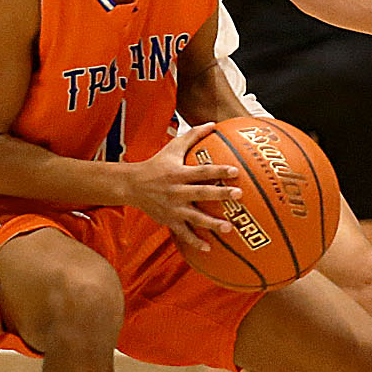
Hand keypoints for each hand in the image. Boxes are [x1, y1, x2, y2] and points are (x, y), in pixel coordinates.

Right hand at [126, 126, 241, 249]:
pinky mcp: (169, 221)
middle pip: (201, 193)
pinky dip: (195, 241)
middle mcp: (177, 191)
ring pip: (195, 217)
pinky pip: (184, 233)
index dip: (218, 170)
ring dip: (212, 223)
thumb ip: (192, 136)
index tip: (235, 171)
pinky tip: (208, 248)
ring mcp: (173, 208)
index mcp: (179, 173)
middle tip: (239, 196)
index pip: (202, 171)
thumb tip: (212, 123)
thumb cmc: (157, 164)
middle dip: (220, 194)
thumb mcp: (172, 148)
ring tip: (229, 228)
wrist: (132, 185)